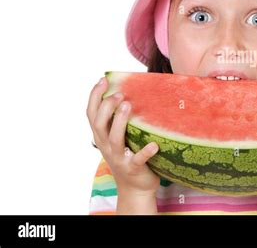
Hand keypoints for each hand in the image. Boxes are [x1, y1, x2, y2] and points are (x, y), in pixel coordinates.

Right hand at [86, 77, 160, 195]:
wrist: (135, 187)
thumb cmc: (129, 155)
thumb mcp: (118, 137)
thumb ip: (118, 120)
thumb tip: (128, 92)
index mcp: (101, 136)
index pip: (91, 114)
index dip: (94, 96)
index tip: (102, 80)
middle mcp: (106, 146)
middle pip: (99, 124)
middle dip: (107, 107)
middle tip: (119, 94)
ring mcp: (119, 158)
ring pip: (114, 139)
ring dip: (119, 122)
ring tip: (128, 106)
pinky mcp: (133, 168)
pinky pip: (138, 159)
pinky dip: (145, 152)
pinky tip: (154, 144)